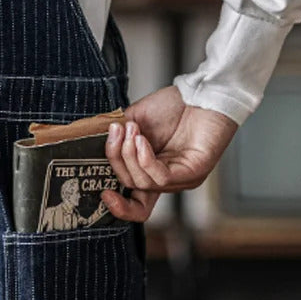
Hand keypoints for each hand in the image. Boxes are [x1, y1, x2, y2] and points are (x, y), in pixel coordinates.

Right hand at [101, 85, 237, 221]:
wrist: (201, 92)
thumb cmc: (173, 106)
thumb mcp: (135, 120)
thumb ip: (118, 136)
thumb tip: (98, 144)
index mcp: (152, 172)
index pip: (136, 205)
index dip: (119, 207)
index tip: (103, 194)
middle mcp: (167, 180)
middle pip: (132, 187)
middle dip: (117, 160)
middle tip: (116, 134)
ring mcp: (181, 179)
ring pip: (144, 183)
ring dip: (130, 156)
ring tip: (131, 131)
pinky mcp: (194, 173)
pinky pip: (161, 178)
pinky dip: (145, 160)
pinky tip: (141, 141)